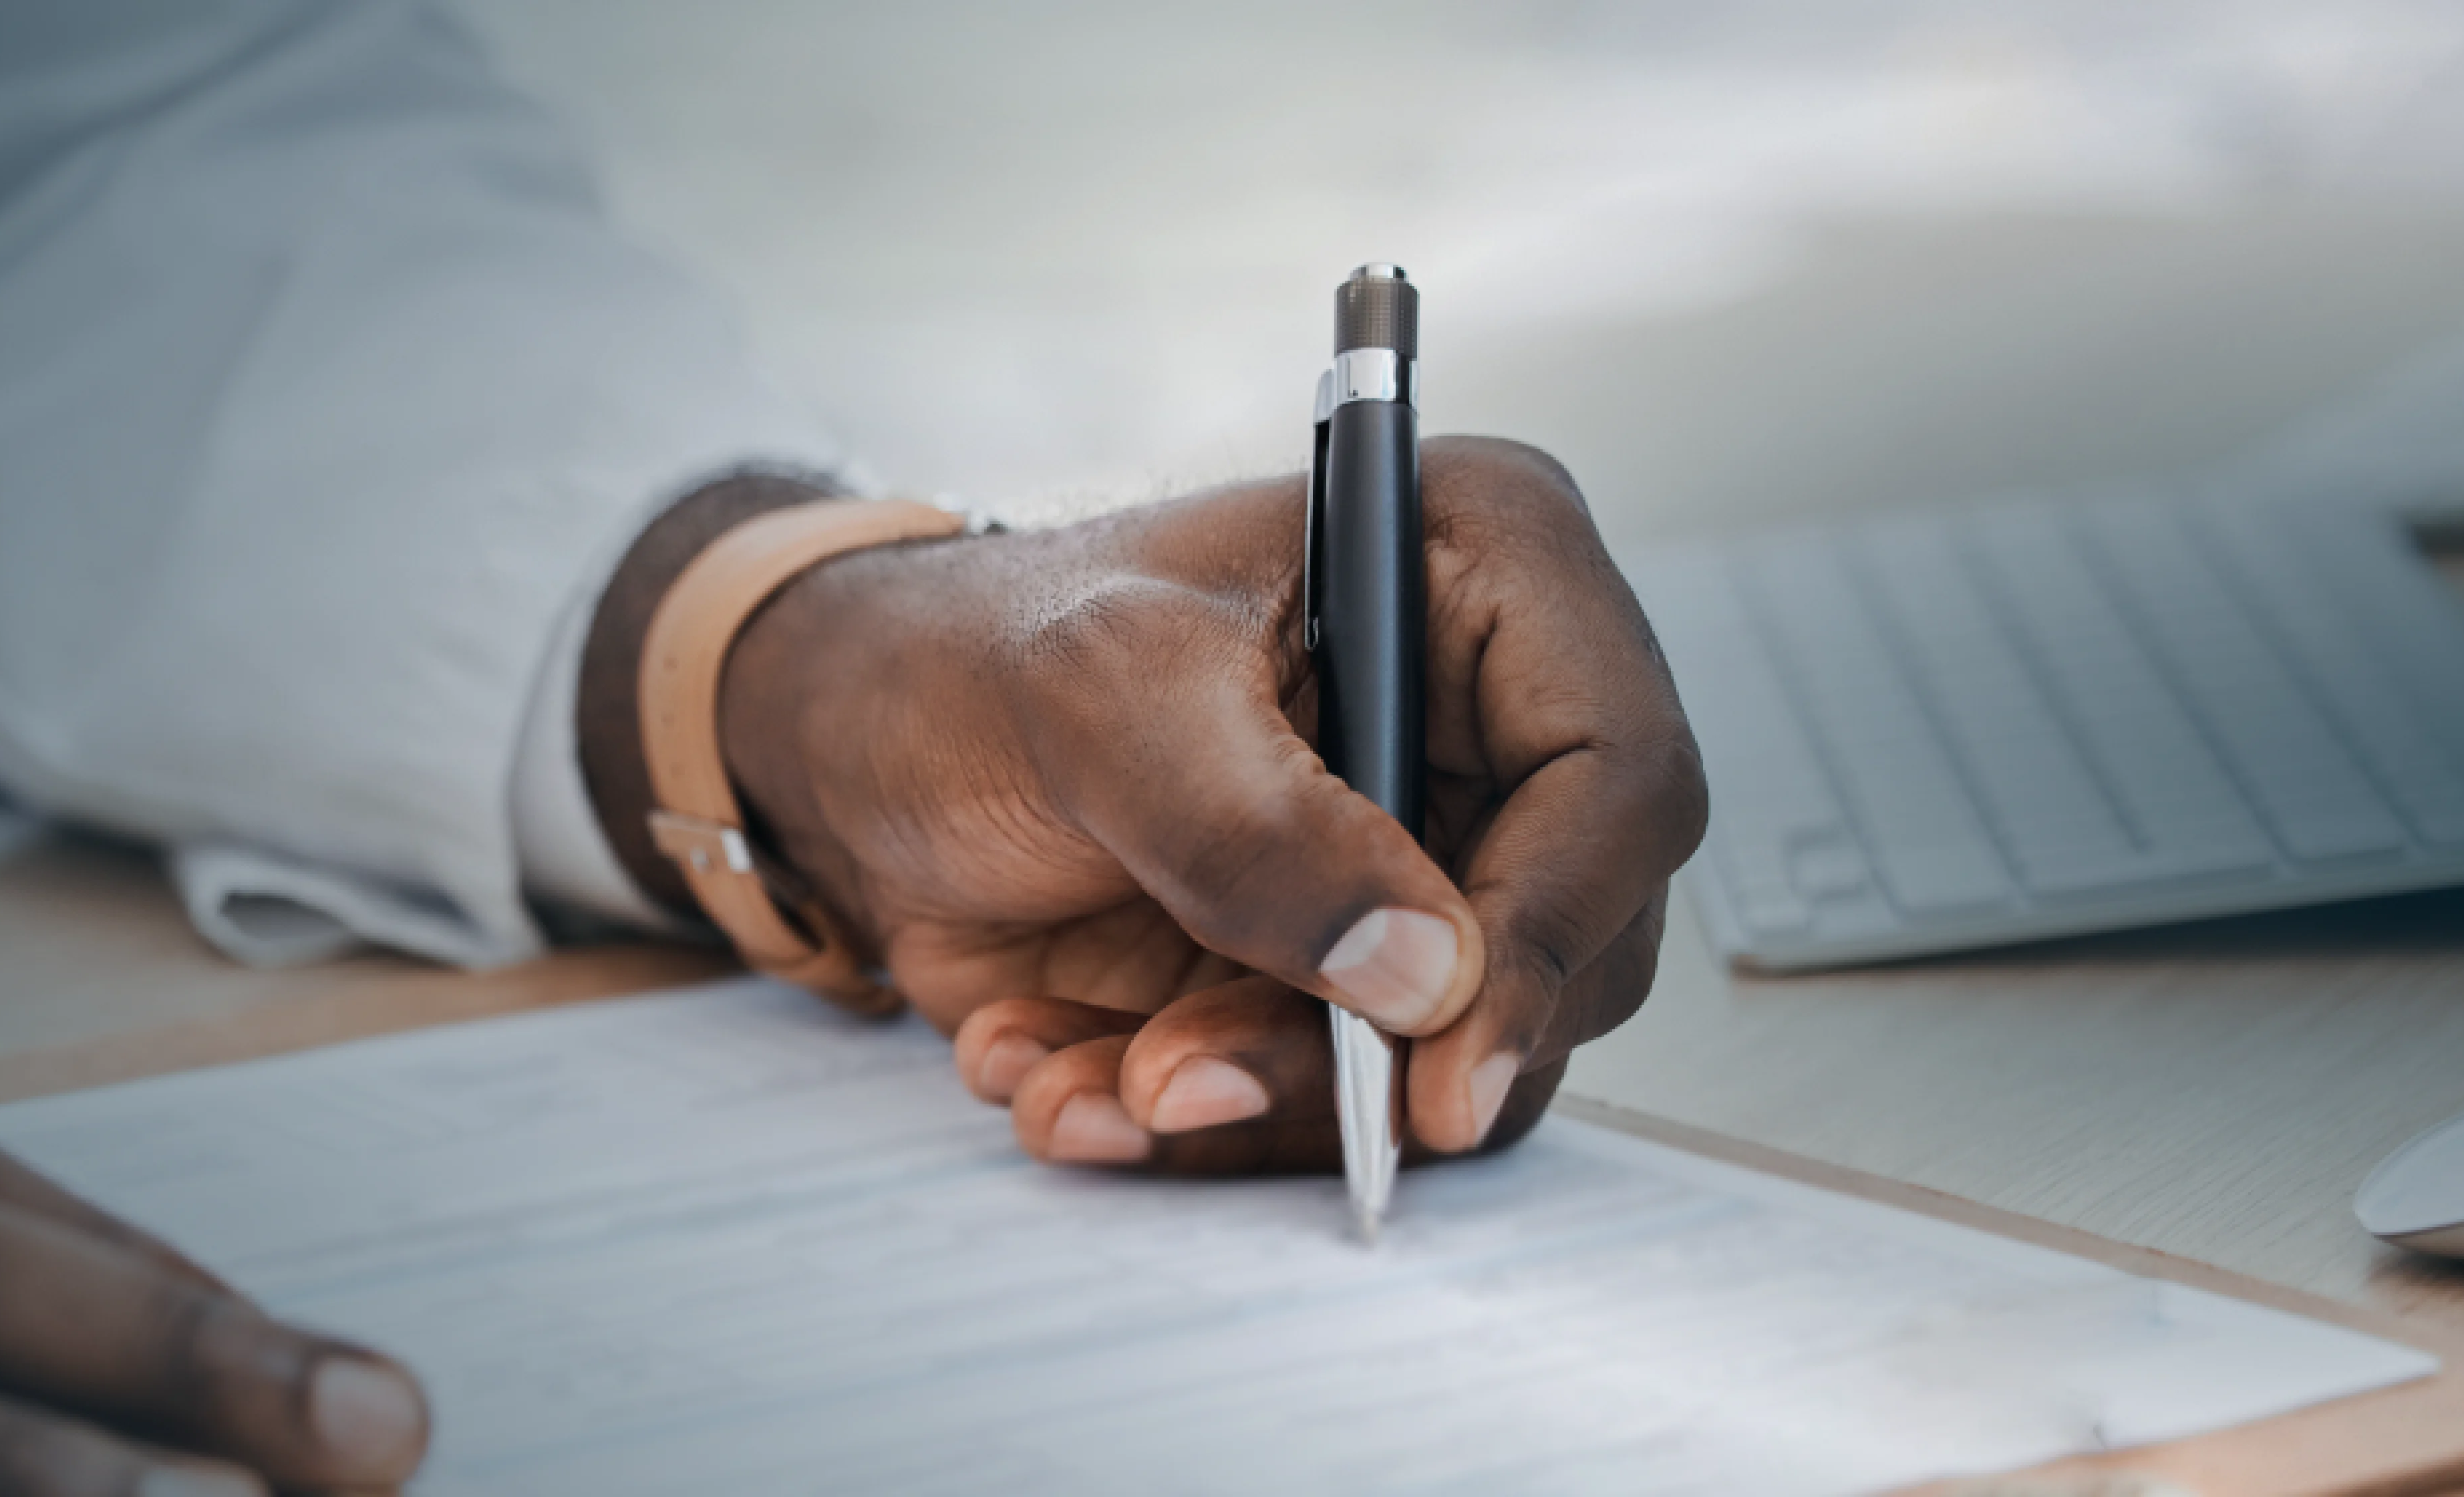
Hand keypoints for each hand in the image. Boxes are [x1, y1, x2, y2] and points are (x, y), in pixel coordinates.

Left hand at [716, 438, 1704, 1170]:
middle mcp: (1474, 723)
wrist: (848, 748)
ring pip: (1436, 1050)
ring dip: (1254, 1097)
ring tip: (1086, 1079)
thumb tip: (1425, 972)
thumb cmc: (971, 655)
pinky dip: (1195, 1113)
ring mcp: (1409, 856)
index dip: (1549, 936)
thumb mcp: (1097, 696)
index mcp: (1476, 573)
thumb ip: (1255, 828)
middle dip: (1362, 1050)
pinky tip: (1057, 1073)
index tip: (1441, 1067)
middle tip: (1181, 1073)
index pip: (1615, 777)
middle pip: (1550, 949)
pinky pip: (1333, 1095)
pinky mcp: (1330, 968)